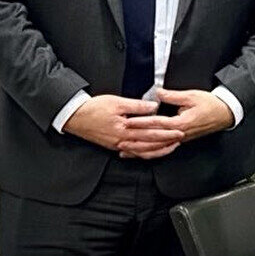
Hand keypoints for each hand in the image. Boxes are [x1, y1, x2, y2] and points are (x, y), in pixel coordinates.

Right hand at [63, 94, 183, 158]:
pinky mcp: (114, 146)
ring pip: (142, 151)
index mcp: (124, 129)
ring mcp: (118, 145)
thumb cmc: (94, 108)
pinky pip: (133, 153)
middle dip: (166, 142)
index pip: (150, 131)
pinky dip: (145, 153)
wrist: (74, 117)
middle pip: (149, 143)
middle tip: (180, 139)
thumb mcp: (117, 102)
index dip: (166, 131)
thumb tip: (154, 107)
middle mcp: (122, 141)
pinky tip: (152, 152)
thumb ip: (137, 106)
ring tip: (170, 146)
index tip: (178, 129)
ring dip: (158, 150)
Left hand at [120, 88, 234, 156]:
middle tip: (119, 140)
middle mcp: (180, 134)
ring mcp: (181, 140)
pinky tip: (141, 153)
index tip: (128, 122)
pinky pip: (163, 149)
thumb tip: (157, 93)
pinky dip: (150, 152)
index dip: (141, 123)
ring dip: (140, 150)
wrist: (225, 114)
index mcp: (181, 123)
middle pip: (154, 140)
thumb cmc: (211, 104)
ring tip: (125, 151)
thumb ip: (172, 96)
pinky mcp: (181, 141)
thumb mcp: (192, 96)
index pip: (157, 124)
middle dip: (135, 141)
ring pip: (157, 149)